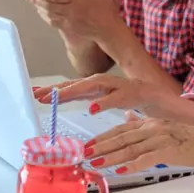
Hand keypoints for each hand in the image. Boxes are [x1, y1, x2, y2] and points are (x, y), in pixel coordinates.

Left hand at [24, 0, 121, 41]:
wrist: (109, 30)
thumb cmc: (106, 9)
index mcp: (77, 2)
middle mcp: (71, 12)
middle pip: (49, 6)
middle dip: (37, 0)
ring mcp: (69, 21)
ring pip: (50, 14)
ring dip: (40, 7)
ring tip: (32, 2)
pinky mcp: (69, 28)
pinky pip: (54, 22)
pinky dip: (46, 16)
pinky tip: (42, 12)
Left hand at [33, 73, 160, 113]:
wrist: (159, 95)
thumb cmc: (131, 97)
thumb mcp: (106, 99)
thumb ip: (91, 99)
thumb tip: (73, 102)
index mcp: (96, 86)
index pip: (71, 87)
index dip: (53, 90)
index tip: (34, 93)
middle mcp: (103, 83)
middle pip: (76, 84)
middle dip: (57, 90)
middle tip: (39, 95)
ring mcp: (116, 86)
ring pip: (91, 87)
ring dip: (74, 91)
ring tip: (59, 97)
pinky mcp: (130, 94)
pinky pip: (115, 99)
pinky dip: (104, 103)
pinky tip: (93, 109)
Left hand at [83, 118, 193, 173]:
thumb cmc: (182, 137)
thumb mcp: (159, 125)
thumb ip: (140, 122)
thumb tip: (125, 116)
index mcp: (146, 123)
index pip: (119, 129)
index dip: (102, 137)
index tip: (88, 145)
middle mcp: (149, 128)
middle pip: (121, 138)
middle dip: (101, 147)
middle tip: (85, 154)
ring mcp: (158, 139)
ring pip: (130, 148)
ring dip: (111, 157)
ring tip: (97, 164)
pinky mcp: (167, 151)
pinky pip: (146, 159)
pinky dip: (133, 165)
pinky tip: (121, 171)